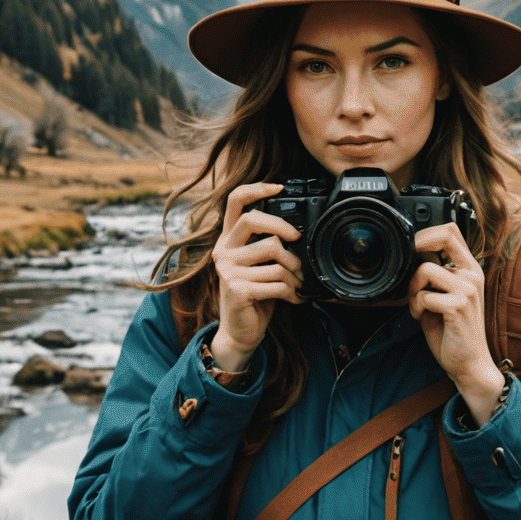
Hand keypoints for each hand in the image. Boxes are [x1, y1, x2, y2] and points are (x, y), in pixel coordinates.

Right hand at [209, 182, 302, 373]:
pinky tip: (294, 298)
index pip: (234, 202)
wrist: (240, 332)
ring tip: (298, 283)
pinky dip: (292, 292)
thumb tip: (297, 233)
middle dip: (283, 228)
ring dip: (295, 272)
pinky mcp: (237, 289)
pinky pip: (277, 282)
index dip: (256, 189)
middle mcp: (223, 251)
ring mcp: (227, 270)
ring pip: (274, 254)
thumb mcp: (258, 266)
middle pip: (254, 220)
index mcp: (227, 240)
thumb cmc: (254, 296)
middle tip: (298, 240)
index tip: (279, 187)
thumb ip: (266, 245)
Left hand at [407, 223, 505, 424]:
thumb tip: (412, 257)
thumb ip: (433, 276)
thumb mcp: (443, 296)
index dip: (427, 232)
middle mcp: (472, 275)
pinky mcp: (459, 306)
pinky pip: (424, 296)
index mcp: (470, 270)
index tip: (413, 248)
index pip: (451, 231)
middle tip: (410, 272)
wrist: (468, 362)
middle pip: (441, 238)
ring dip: (413, 289)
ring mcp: (468, 289)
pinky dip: (416, 307)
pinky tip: (421, 317)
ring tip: (417, 306)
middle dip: (417, 249)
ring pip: (425, 270)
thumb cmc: (453, 331)